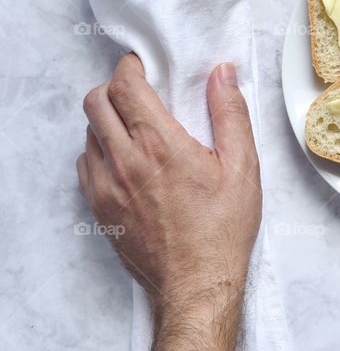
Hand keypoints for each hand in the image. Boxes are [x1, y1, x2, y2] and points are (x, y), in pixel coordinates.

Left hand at [78, 54, 260, 350]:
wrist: (196, 284)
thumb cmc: (223, 228)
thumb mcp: (243, 167)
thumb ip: (231, 113)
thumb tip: (223, 74)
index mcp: (160, 145)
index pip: (125, 87)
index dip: (130, 67)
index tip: (143, 66)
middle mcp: (125, 162)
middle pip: (95, 102)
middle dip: (114, 86)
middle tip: (139, 90)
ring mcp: (106, 186)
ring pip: (87, 132)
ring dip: (106, 118)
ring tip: (135, 124)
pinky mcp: (99, 207)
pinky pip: (85, 163)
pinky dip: (100, 149)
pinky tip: (126, 157)